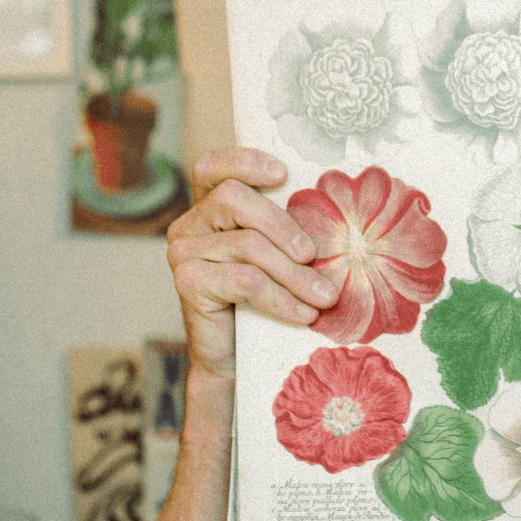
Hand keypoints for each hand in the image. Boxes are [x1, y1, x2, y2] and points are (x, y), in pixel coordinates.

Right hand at [166, 147, 338, 380]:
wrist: (235, 359)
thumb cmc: (264, 301)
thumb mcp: (278, 256)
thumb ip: (288, 228)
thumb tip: (338, 215)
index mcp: (209, 207)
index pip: (214, 167)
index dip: (245, 161)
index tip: (283, 174)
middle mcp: (189, 224)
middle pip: (234, 199)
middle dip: (283, 226)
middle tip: (315, 255)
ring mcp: (182, 253)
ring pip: (248, 245)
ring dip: (295, 275)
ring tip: (324, 297)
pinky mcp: (187, 283)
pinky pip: (244, 280)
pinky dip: (281, 298)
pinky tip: (303, 314)